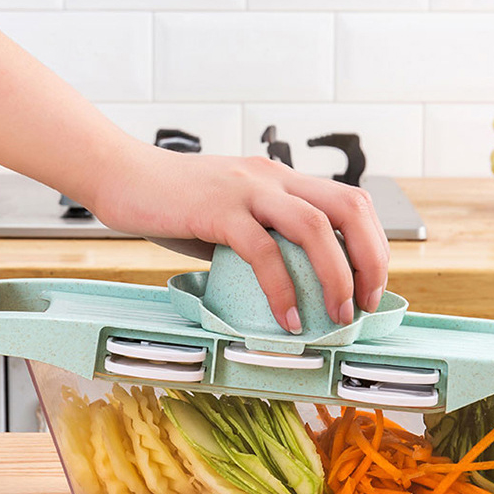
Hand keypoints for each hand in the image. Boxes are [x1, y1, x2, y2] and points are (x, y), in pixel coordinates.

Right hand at [93, 146, 389, 334]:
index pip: (351, 201)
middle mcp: (272, 177)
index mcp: (280, 178)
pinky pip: (263, 251)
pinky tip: (285, 318)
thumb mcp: (228, 216)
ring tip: (338, 315)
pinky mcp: (218, 209)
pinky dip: (281, 289)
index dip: (373, 244)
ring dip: (336, 276)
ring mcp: (246, 191)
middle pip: (349, 207)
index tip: (370, 285)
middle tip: (366, 304)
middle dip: (370, 260)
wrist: (120, 175)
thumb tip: (285, 283)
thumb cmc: (171, 202)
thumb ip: (258, 238)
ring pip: (314, 227)